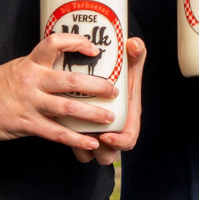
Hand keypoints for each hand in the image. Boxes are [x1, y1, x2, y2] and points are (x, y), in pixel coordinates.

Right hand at [0, 35, 128, 150]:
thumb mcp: (19, 67)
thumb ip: (42, 68)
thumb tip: (70, 65)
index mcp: (31, 62)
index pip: (55, 43)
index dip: (77, 42)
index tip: (94, 49)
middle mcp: (32, 80)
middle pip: (72, 81)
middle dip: (98, 86)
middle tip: (115, 91)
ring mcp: (30, 103)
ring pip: (68, 109)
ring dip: (92, 115)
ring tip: (110, 119)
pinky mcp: (26, 124)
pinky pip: (56, 133)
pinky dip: (75, 139)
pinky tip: (90, 143)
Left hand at [75, 37, 148, 165]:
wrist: (110, 82)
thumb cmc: (120, 73)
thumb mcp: (130, 63)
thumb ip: (136, 52)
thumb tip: (133, 44)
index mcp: (129, 117)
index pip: (129, 139)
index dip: (119, 142)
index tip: (105, 136)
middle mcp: (115, 130)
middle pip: (109, 153)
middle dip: (99, 150)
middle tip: (86, 137)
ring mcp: (98, 134)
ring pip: (92, 154)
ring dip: (83, 150)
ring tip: (73, 138)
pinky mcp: (84, 136)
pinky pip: (79, 149)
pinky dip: (73, 146)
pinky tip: (62, 132)